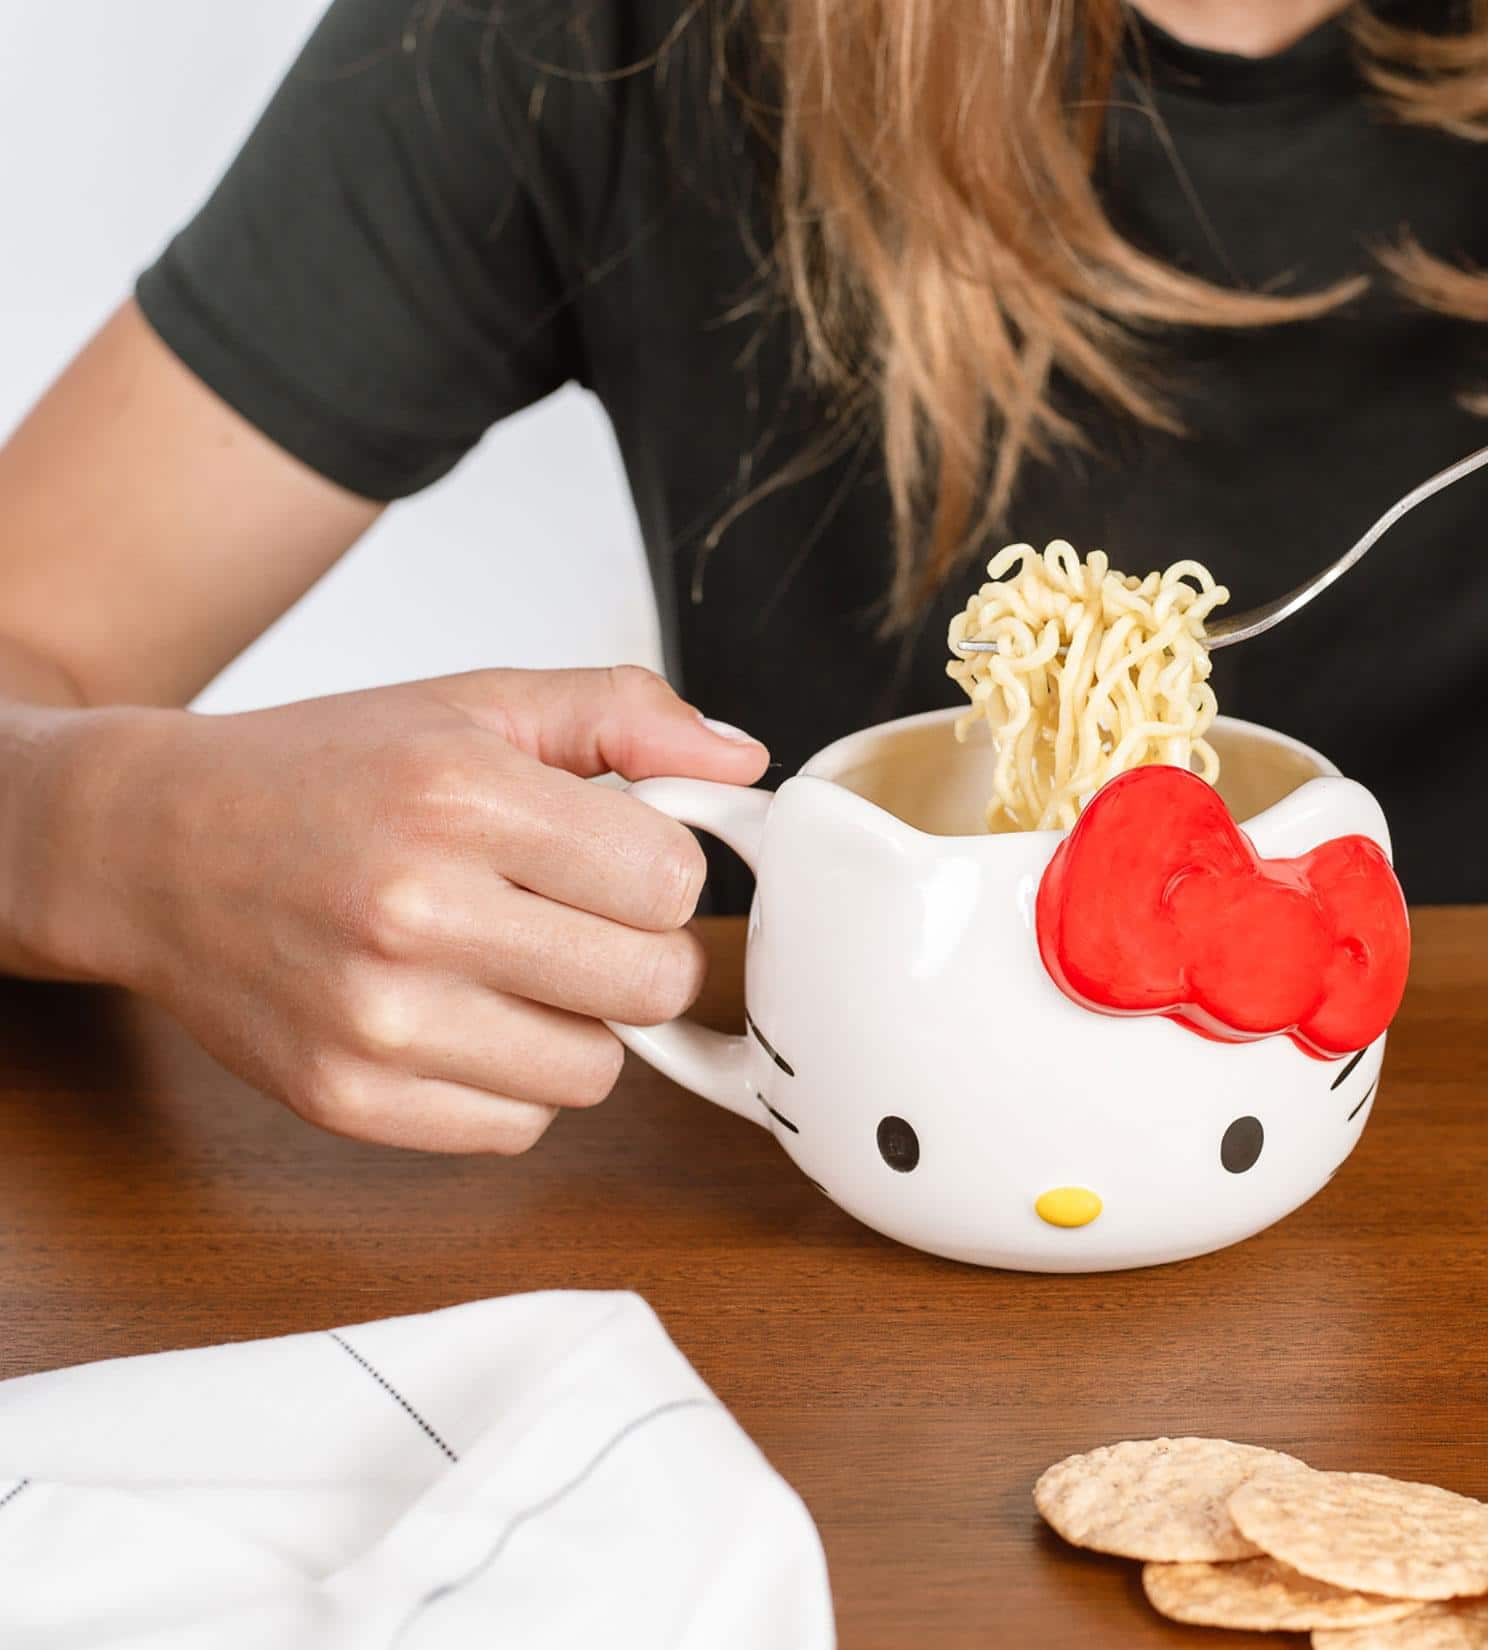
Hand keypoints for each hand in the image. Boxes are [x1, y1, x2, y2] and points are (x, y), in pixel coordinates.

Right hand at [36, 667, 766, 1152]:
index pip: (672, 881)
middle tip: (578, 918)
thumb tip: (744, 763)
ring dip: (578, 1024)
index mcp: (460, 798)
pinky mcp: (348, 1101)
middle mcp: (414, 912)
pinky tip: (460, 1017)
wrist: (148, 845)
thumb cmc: (326, 773)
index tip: (613, 857)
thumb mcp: (477, 706)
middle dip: (638, 949)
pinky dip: (512, 1081)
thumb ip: (624, 716)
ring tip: (511, 965)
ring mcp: (376, 1020)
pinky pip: (520, 1127)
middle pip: (653, 984)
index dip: (659, 868)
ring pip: (598, 1071)